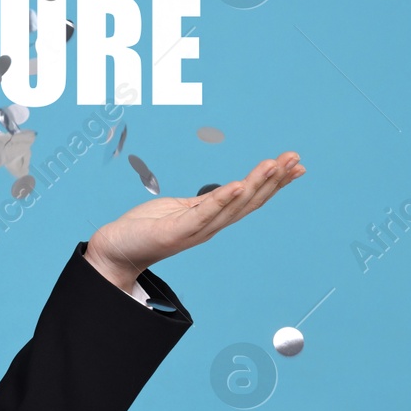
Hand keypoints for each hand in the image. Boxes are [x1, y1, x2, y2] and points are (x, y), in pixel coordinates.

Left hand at [84, 150, 307, 290]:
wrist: (114, 250)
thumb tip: (222, 192)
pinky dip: (222, 200)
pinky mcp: (176, 232)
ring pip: (232, 206)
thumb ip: (202, 203)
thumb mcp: (179, 209)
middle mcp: (209, 226)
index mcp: (210, 218)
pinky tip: (238, 185)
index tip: (294, 165)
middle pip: (249, 201)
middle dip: (274, 180)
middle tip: (296, 160)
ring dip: (255, 184)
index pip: (248, 198)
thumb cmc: (145, 228)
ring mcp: (194, 230)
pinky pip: (202, 214)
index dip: (272, 182)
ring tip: (275, 165)